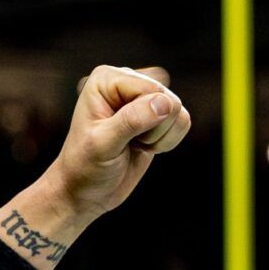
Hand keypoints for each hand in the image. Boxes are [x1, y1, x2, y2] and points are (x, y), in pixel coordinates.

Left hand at [47, 65, 191, 220]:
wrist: (86, 191)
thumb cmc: (85, 166)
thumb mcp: (102, 145)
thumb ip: (131, 121)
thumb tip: (164, 102)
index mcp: (106, 78)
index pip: (151, 90)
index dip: (142, 119)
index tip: (114, 135)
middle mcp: (127, 80)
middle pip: (168, 99)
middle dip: (152, 129)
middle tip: (123, 142)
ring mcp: (143, 97)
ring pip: (179, 112)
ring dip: (159, 137)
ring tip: (131, 144)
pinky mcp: (157, 115)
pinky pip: (183, 122)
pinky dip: (167, 141)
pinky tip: (142, 146)